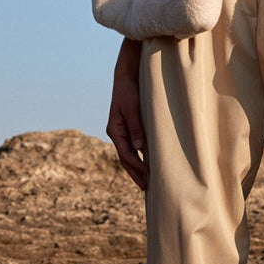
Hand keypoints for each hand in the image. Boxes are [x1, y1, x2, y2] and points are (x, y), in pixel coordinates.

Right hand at [106, 38, 147, 189]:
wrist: (126, 74)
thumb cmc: (129, 90)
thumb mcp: (132, 107)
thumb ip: (136, 127)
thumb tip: (139, 148)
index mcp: (115, 130)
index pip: (125, 154)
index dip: (136, 167)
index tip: (147, 176)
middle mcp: (117, 133)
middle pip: (126, 158)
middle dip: (135, 173)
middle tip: (146, 189)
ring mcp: (123, 130)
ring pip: (130, 154)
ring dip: (137, 167)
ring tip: (147, 181)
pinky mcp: (130, 126)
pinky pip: (134, 146)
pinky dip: (140, 156)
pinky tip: (148, 162)